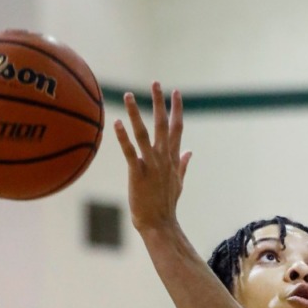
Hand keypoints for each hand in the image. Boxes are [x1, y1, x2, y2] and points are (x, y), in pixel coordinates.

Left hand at [114, 82, 191, 232]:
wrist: (159, 224)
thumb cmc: (166, 205)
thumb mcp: (178, 183)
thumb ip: (183, 165)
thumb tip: (190, 152)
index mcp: (172, 159)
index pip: (177, 129)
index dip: (176, 110)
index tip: (175, 92)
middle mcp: (163, 158)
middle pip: (163, 125)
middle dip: (160, 103)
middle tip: (156, 83)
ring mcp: (152, 165)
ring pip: (144, 133)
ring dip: (136, 114)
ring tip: (128, 95)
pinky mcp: (138, 173)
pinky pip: (130, 152)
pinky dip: (123, 137)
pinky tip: (117, 123)